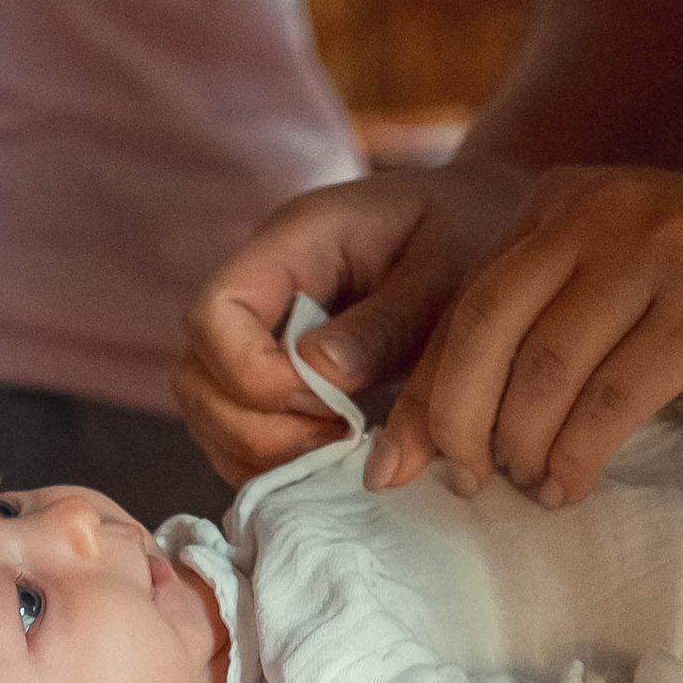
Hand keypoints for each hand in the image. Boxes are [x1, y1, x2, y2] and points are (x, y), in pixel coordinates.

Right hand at [175, 158, 535, 483]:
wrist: (486, 224)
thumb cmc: (474, 233)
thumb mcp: (451, 270)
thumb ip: (387, 322)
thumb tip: (320, 376)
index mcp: (291, 243)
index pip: (215, 315)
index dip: (253, 376)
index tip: (328, 404)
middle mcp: (259, 287)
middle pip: (196, 375)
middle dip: (256, 427)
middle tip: (338, 438)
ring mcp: (260, 330)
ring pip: (208, 410)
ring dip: (261, 450)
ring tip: (340, 447)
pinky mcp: (274, 370)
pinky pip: (237, 430)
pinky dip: (271, 458)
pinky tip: (333, 454)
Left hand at [366, 166, 682, 507]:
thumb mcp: (617, 283)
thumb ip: (539, 328)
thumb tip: (440, 428)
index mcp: (560, 202)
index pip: (466, 302)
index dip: (427, 389)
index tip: (398, 462)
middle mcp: (596, 212)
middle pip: (487, 329)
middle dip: (459, 421)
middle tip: (462, 482)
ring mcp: (653, 251)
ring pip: (547, 369)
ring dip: (525, 446)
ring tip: (531, 488)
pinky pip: (615, 396)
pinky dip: (581, 453)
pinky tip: (572, 484)